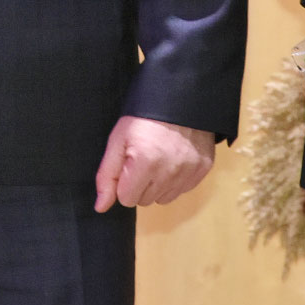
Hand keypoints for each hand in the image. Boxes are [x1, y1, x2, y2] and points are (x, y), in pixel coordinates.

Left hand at [93, 116, 215, 211]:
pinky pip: (182, 190)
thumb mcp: (118, 140)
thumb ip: (107, 175)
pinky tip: (173, 159)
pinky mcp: (203, 169)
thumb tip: (101, 207)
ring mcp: (189, 171)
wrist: (180, 97)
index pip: (126, 199)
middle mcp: (170, 171)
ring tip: (159, 159)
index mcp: (145, 162)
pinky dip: (175, 180)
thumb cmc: (143, 117)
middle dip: (140, 184)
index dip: (124, 182)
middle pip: (145, 201)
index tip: (129, 164)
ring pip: (164, 198)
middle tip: (144, 158)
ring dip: (158, 185)